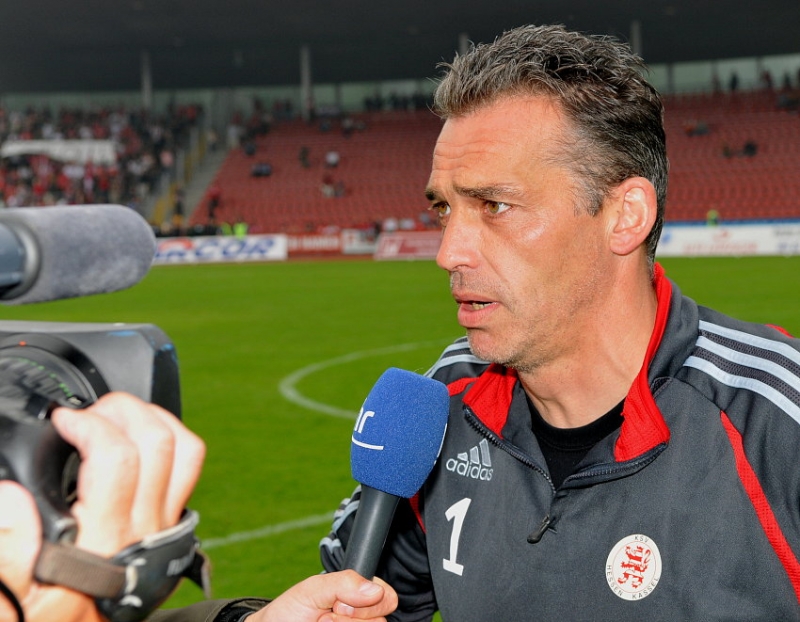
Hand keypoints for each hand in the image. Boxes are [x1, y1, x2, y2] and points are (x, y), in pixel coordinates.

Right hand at [0, 392, 205, 621]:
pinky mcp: (171, 527)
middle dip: (125, 410)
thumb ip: (6, 548)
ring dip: (154, 419)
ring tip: (118, 414)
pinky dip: (169, 440)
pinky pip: (187, 470)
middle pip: (158, 443)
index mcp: (103, 537)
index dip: (89, 424)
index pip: (116, 458)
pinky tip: (138, 437)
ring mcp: (163, 526)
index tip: (61, 419)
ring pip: (184, 451)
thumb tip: (10, 495)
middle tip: (91, 410)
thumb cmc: (38, 617)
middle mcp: (143, 528)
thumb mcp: (7, 594)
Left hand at [249, 570, 397, 621]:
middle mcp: (362, 617)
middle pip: (380, 620)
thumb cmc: (290, 611)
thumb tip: (375, 589)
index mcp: (359, 594)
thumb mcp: (312, 589)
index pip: (388, 597)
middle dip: (352, 618)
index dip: (368, 602)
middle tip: (326, 615)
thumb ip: (344, 583)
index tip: (339, 603)